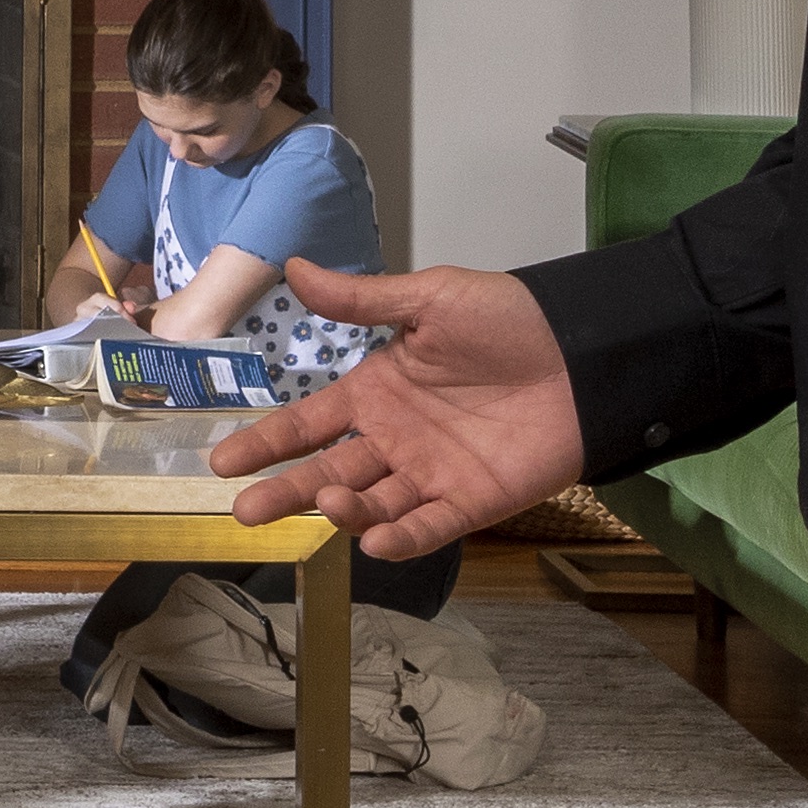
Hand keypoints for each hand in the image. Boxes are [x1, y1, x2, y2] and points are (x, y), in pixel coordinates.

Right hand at [208, 263, 588, 560]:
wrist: (585, 352)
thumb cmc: (508, 320)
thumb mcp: (430, 298)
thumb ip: (361, 301)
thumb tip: (292, 267)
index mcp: (376, 391)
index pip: (307, 424)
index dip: (266, 442)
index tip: (223, 460)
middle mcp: (394, 439)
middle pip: (327, 473)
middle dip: (285, 492)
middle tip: (245, 511)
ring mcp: (430, 474)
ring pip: (373, 503)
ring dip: (346, 509)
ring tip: (329, 501)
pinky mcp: (471, 501)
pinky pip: (429, 526)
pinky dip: (402, 537)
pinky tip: (375, 539)